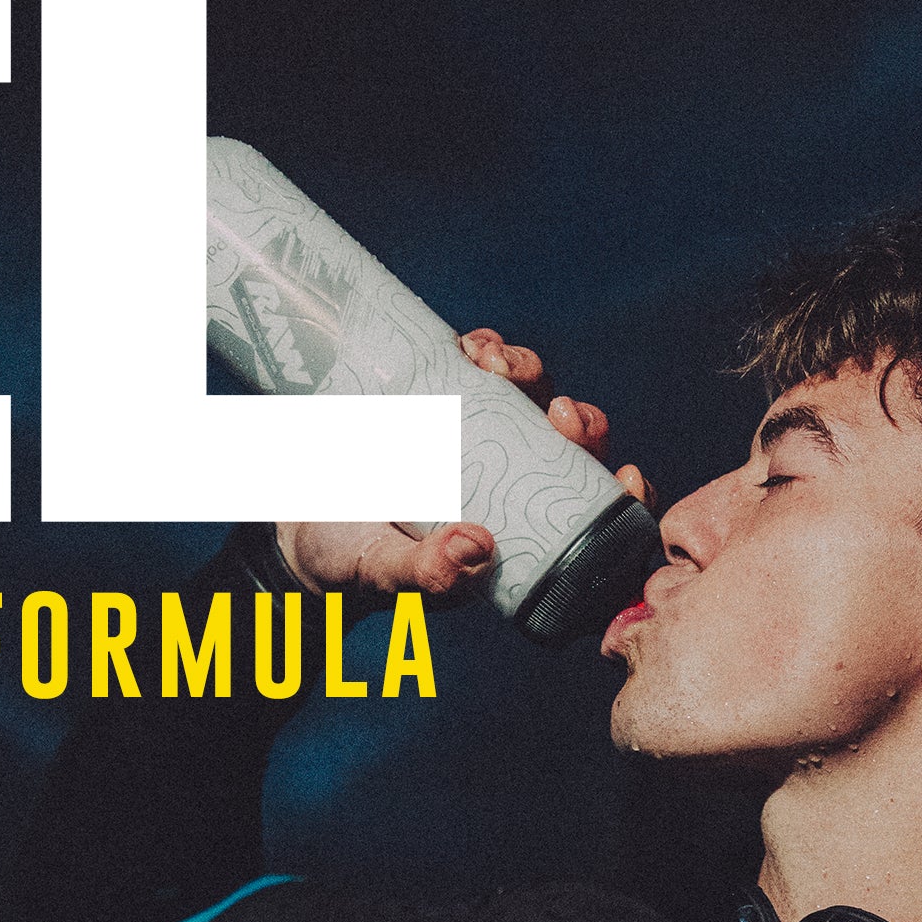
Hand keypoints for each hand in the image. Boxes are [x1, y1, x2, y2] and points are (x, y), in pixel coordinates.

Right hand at [276, 331, 637, 598]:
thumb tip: (475, 550)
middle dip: (579, 422)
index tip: (629, 477)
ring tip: (495, 362)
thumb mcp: (383, 573)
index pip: (589, 521)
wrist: (292, 525)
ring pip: (531, 401)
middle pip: (570, 451)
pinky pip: (481, 371)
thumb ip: (423, 574)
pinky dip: (487, 353)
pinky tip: (475, 347)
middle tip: (558, 411)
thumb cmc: (345, 566)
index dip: (624, 500)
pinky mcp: (445, 406)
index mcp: (512, 540)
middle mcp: (506, 488)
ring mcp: (479, 443)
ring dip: (529, 374)